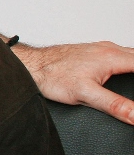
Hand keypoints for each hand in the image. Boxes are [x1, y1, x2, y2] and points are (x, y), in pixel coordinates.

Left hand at [13, 41, 133, 124]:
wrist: (31, 64)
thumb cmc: (52, 75)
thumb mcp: (85, 95)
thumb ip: (114, 105)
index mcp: (112, 57)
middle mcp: (110, 49)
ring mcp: (102, 49)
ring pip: (133, 54)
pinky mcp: (95, 52)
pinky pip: (123, 54)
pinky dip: (133, 61)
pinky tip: (130, 71)